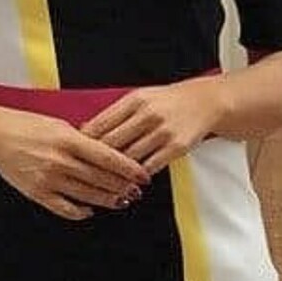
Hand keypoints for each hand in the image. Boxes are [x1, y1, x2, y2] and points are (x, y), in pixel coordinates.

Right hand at [0, 107, 148, 221]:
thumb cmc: (24, 125)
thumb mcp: (58, 123)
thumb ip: (82, 139)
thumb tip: (107, 153)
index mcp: (67, 139)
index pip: (108, 157)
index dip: (129, 169)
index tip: (142, 175)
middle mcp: (60, 160)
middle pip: (101, 179)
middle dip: (122, 186)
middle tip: (136, 191)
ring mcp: (48, 179)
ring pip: (87, 195)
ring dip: (107, 200)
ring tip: (121, 201)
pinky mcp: (37, 193)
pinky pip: (64, 208)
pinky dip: (80, 211)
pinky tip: (90, 210)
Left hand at [80, 77, 224, 175]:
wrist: (205, 102)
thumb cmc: (168, 101)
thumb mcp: (141, 98)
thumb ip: (116, 113)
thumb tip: (86, 130)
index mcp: (134, 100)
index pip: (101, 124)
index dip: (84, 142)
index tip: (76, 154)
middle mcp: (148, 114)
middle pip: (112, 143)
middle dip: (96, 160)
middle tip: (86, 173)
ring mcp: (162, 131)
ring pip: (130, 158)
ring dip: (116, 172)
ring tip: (105, 182)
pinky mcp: (176, 147)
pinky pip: (150, 166)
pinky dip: (137, 176)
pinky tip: (130, 182)